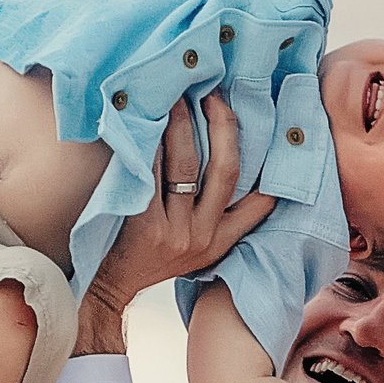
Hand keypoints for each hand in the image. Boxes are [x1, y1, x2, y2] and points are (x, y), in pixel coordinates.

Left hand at [75, 97, 270, 348]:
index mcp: (220, 241)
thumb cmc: (148, 257)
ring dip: (182, 125)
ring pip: (185, 166)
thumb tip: (222, 162)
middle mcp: (203, 237)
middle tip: (213, 96)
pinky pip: (151, 173)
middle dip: (222, 126)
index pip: (260, 202)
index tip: (274, 129)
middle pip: (226, 170)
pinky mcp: (145, 226)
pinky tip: (146, 121)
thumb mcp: (193, 249)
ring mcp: (175, 232)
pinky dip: (150, 143)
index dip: (271, 167)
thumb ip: (212, 217)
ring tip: (176, 97)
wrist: (109, 286)